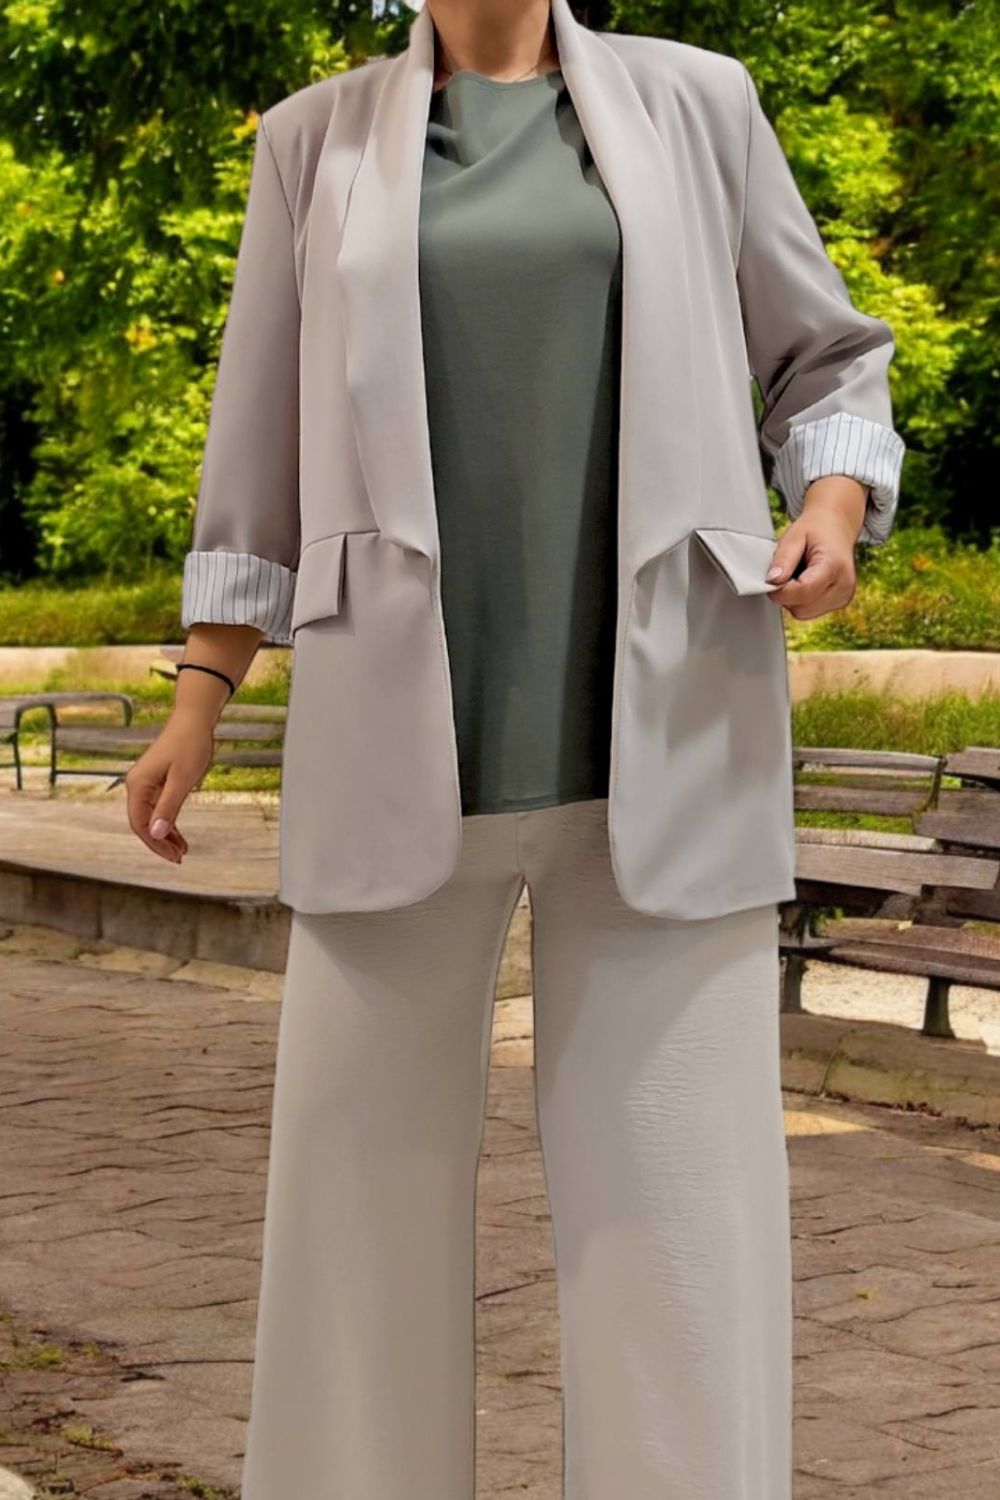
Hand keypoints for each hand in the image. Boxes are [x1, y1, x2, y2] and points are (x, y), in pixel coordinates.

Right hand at [123, 711, 214, 863]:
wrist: (194, 719)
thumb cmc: (190, 744)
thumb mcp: (182, 780)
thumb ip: (168, 807)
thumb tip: (155, 834)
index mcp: (138, 785)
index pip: (140, 824)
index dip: (156, 844)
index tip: (174, 856)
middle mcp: (136, 784)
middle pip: (142, 823)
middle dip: (159, 842)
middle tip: (179, 857)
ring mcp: (145, 782)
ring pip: (150, 817)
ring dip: (164, 834)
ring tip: (181, 850)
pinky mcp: (155, 780)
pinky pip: (157, 807)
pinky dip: (167, 821)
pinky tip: (178, 834)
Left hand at [764, 478, 866, 620]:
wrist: (837, 527)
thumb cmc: (817, 530)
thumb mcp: (795, 536)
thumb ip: (783, 559)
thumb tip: (772, 581)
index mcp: (834, 565)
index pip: (803, 591)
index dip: (780, 591)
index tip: (770, 580)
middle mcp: (844, 585)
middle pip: (801, 607)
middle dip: (786, 594)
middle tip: (786, 572)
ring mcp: (844, 596)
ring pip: (803, 613)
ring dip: (793, 598)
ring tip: (799, 575)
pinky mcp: (840, 602)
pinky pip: (809, 611)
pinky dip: (801, 600)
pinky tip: (806, 582)